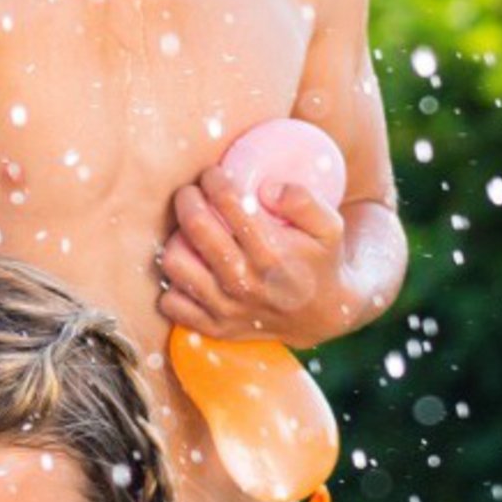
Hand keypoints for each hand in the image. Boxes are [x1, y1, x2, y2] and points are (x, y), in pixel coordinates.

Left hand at [155, 163, 345, 343]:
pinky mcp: (213, 327)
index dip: (214, 182)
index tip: (212, 174)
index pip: (229, 205)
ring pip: (175, 264)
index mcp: (273, 254)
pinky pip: (171, 302)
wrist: (322, 314)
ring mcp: (226, 309)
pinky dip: (173, 284)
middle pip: (195, 228)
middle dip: (187, 200)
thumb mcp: (329, 227)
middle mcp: (245, 282)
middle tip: (191, 193)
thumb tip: (266, 187)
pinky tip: (192, 269)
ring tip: (190, 232)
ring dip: (176, 240)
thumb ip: (303, 201)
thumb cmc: (320, 260)